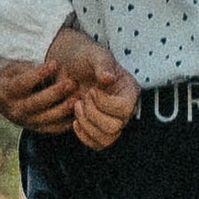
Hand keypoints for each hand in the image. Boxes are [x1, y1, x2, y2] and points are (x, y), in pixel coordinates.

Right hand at [0, 56, 77, 133]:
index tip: (55, 63)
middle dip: (55, 93)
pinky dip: (68, 121)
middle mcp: (16, 110)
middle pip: (36, 103)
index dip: (38, 74)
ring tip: (79, 97)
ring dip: (64, 108)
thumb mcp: (16, 69)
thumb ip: (30, 68)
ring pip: (48, 118)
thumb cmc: (16, 78)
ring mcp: (28, 122)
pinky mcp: (39, 129)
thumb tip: (48, 65)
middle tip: (72, 82)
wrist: (6, 102)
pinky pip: (55, 128)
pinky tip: (80, 110)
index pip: (23, 83)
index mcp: (7, 92)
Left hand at [45, 20, 138, 152]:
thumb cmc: (85, 58)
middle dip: (93, 114)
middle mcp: (124, 108)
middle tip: (83, 99)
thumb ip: (102, 64)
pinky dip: (83, 135)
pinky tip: (75, 121)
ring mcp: (112, 120)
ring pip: (106, 139)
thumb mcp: (95, 55)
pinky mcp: (98, 128)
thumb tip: (108, 78)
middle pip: (115, 127)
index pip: (125, 109)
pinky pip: (97, 144)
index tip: (92, 90)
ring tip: (77, 106)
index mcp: (129, 90)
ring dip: (87, 125)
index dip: (105, 104)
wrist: (70, 64)